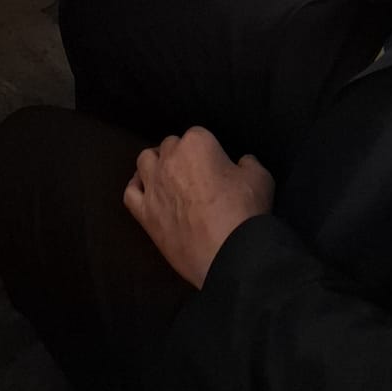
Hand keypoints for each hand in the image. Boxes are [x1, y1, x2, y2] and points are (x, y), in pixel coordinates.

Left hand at [124, 128, 273, 287]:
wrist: (230, 255)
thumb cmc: (245, 212)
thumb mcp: (261, 178)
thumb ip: (249, 163)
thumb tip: (243, 162)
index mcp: (197, 143)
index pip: (198, 135)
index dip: (208, 151)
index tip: (217, 167)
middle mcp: (169, 158)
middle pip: (170, 146)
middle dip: (182, 157)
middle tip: (198, 177)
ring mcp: (153, 185)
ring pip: (145, 161)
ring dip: (156, 165)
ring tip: (169, 179)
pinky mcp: (144, 214)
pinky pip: (130, 193)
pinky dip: (137, 189)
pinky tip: (147, 193)